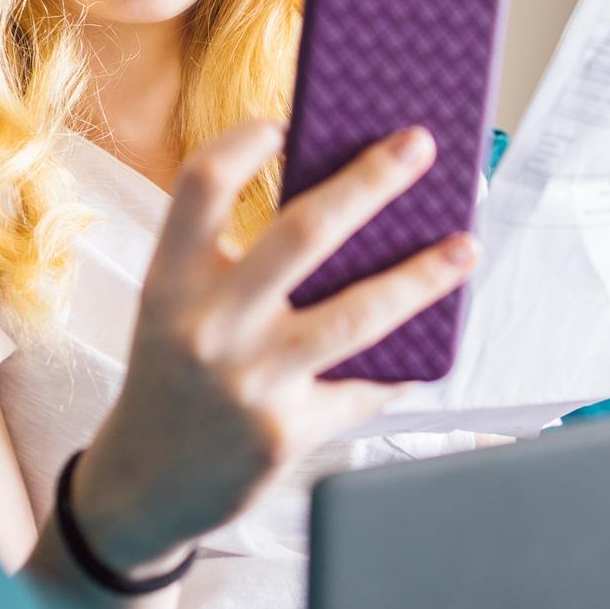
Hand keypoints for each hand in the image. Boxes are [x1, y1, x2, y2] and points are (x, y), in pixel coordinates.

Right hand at [73, 120, 478, 572]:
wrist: (143, 488)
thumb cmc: (173, 377)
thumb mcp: (176, 310)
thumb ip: (234, 262)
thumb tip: (345, 205)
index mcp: (169, 282)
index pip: (202, 184)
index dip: (244, 141)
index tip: (287, 121)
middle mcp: (208, 326)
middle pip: (305, 232)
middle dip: (373, 181)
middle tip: (419, 144)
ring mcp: (251, 382)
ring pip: (359, 314)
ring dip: (424, 276)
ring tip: (466, 248)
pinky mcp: (288, 433)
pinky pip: (365, 386)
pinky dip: (400, 365)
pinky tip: (429, 342)